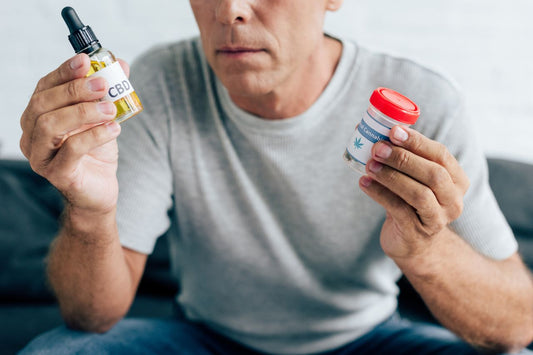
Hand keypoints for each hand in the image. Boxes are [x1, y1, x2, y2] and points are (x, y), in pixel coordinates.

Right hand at [20, 54, 128, 213]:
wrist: (100, 189)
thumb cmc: (96, 151)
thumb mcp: (103, 117)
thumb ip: (109, 92)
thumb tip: (120, 64)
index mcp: (39, 115)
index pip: (44, 87)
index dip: (64, 72)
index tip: (86, 60)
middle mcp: (32, 135)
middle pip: (42, 104)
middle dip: (74, 90)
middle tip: (103, 85)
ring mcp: (41, 156)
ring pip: (50, 126)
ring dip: (83, 112)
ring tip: (110, 109)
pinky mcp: (57, 174)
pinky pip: (71, 150)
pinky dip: (94, 135)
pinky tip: (114, 129)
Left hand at [359, 126, 469, 260]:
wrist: (412, 243)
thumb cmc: (410, 202)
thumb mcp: (413, 179)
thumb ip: (401, 156)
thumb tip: (372, 129)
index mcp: (456, 180)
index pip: (441, 155)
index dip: (417, 141)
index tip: (393, 130)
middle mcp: (453, 200)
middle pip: (433, 174)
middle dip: (403, 158)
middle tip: (377, 148)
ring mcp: (437, 219)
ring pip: (418, 194)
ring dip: (391, 176)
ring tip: (369, 165)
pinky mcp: (417, 233)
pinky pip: (398, 210)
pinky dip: (380, 194)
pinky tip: (364, 183)